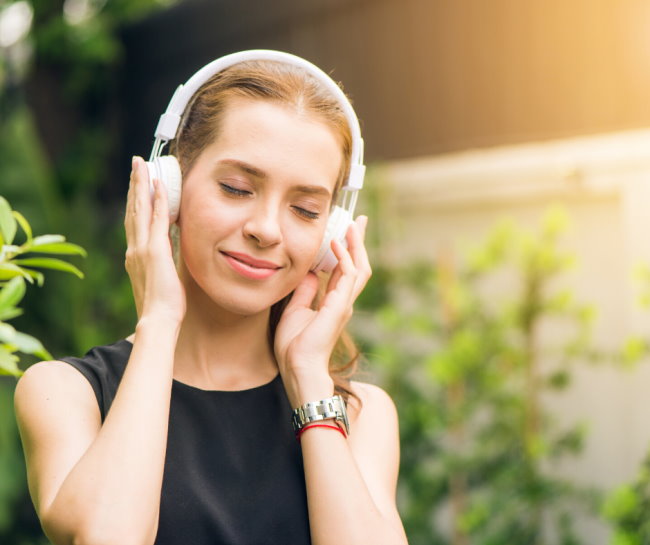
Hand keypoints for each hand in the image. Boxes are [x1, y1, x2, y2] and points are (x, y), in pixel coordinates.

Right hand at [124, 156, 185, 324]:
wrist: (158, 320)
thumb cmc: (163, 306)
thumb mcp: (162, 279)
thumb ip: (163, 263)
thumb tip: (171, 254)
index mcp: (136, 256)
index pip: (135, 221)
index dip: (137, 201)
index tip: (139, 184)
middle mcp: (135, 249)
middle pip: (134, 209)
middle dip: (136, 185)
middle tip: (138, 163)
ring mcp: (143, 248)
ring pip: (141, 209)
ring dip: (142, 185)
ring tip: (143, 165)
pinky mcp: (155, 251)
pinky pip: (157, 220)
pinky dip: (157, 201)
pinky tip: (159, 185)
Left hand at [274, 216, 370, 406]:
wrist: (299, 366)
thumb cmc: (295, 345)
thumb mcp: (295, 309)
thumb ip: (305, 291)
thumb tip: (310, 272)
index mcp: (334, 302)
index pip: (344, 270)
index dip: (346, 250)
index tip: (344, 231)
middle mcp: (343, 300)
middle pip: (358, 265)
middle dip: (358, 242)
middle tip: (358, 221)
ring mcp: (344, 303)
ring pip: (359, 267)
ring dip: (356, 245)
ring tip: (353, 225)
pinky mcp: (340, 305)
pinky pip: (348, 275)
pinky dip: (344, 257)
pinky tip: (336, 243)